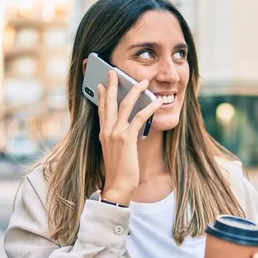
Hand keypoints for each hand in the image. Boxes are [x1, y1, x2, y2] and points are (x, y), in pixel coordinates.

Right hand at [97, 70, 162, 204]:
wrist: (118, 186)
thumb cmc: (120, 172)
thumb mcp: (116, 152)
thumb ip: (120, 140)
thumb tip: (129, 130)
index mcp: (103, 134)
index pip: (101, 110)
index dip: (101, 96)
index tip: (102, 84)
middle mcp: (107, 131)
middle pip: (109, 102)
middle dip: (112, 85)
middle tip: (114, 72)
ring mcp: (115, 134)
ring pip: (124, 105)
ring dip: (134, 91)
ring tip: (143, 82)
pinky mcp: (126, 139)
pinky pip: (138, 118)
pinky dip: (148, 108)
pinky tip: (156, 102)